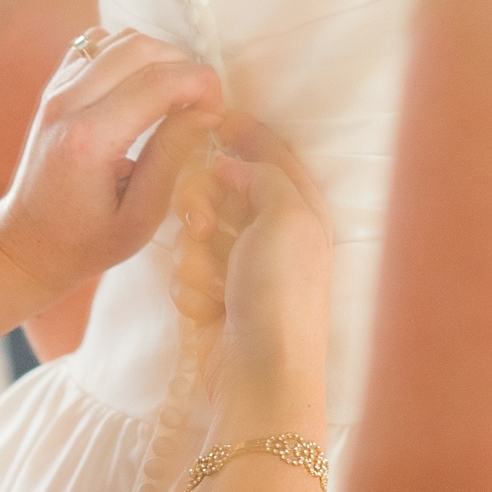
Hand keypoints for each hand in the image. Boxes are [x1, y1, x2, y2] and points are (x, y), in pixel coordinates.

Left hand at [0, 29, 221, 304]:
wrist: (26, 242)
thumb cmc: (85, 241)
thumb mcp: (139, 218)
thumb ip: (171, 158)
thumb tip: (207, 111)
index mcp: (89, 139)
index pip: (159, 82)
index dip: (201, 85)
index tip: (217, 112)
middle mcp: (68, 103)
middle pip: (141, 48)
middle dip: (185, 66)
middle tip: (202, 103)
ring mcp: (56, 89)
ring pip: (121, 38)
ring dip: (160, 57)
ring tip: (176, 96)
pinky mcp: (54, 85)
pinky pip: (99, 44)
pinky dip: (130, 54)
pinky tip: (142, 88)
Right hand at [172, 116, 330, 410]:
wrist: (260, 375)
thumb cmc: (280, 293)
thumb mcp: (286, 216)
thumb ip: (261, 174)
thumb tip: (230, 163)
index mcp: (304, 210)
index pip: (273, 155)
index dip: (246, 133)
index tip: (215, 116)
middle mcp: (276, 235)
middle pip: (223, 190)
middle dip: (204, 204)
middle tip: (201, 224)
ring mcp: (244, 269)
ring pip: (197, 231)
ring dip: (196, 255)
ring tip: (211, 284)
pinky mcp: (217, 298)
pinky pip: (187, 270)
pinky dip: (192, 288)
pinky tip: (206, 309)